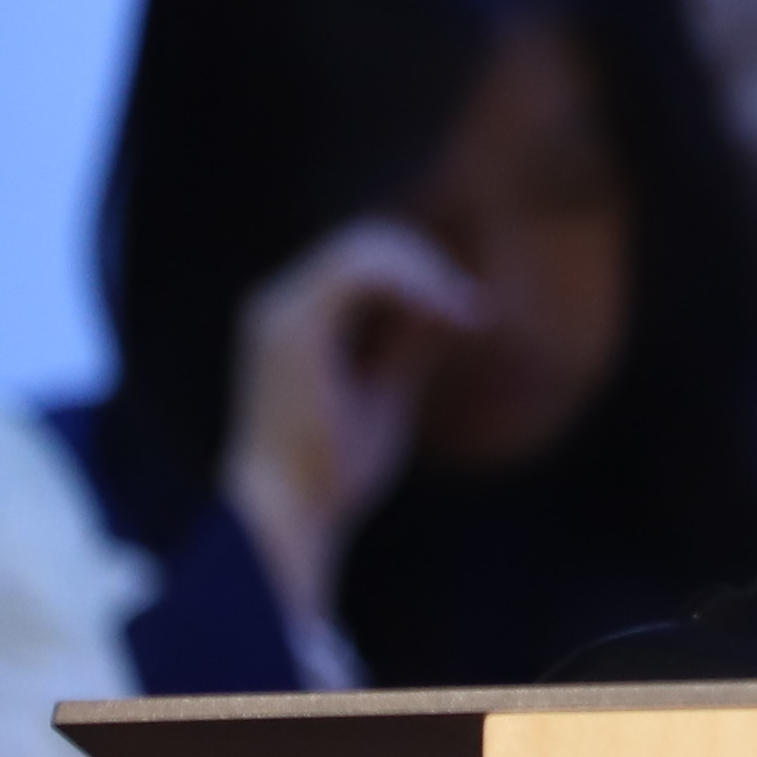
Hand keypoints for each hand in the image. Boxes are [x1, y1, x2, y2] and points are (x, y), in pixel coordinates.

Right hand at [224, 218, 482, 637]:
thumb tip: (450, 307)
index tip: (471, 311)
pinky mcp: (294, 325)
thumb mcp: (385, 393)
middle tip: (476, 308)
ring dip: (425, 270)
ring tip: (466, 311)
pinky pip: (359, 269)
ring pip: (364, 245)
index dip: (421, 271)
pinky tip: (447, 311)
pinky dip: (412, 281)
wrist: (289, 515)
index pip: (363, 262)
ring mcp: (281, 311)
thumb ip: (409, 345)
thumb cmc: (331, 471)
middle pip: (365, 241)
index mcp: (296, 322)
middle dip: (429, 264)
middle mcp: (280, 306)